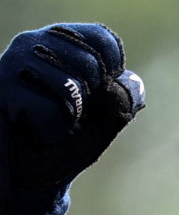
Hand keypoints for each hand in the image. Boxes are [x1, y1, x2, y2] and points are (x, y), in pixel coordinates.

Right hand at [0, 24, 144, 205]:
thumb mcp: (105, 121)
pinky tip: (34, 130)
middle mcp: (34, 43)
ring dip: (68, 117)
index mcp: (62, 42)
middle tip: (66, 113)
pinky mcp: (0, 89)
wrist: (28, 176)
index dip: (112, 72)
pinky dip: (51, 130)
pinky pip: (48, 109)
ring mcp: (13, 64)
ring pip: (70, 86)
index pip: (102, 38)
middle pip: (91, 63)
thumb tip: (131, 82)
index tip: (97, 94)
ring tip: (48, 121)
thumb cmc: (66, 142)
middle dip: (90, 100)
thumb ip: (124, 100)